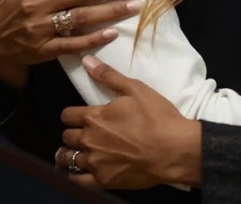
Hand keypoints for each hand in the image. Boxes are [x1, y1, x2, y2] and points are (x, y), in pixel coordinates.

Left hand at [56, 57, 201, 189]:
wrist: (173, 150)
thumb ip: (108, 76)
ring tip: (76, 152)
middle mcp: (89, 140)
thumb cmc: (156, 117)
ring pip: (68, 158)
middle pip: (67, 137)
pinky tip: (79, 170)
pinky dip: (75, 174)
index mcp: (94, 117)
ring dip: (70, 153)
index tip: (78, 116)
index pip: (67, 115)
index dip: (71, 115)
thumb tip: (86, 60)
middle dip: (72, 133)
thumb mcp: (135, 89)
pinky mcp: (103, 180)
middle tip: (83, 133)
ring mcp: (95, 162)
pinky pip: (78, 179)